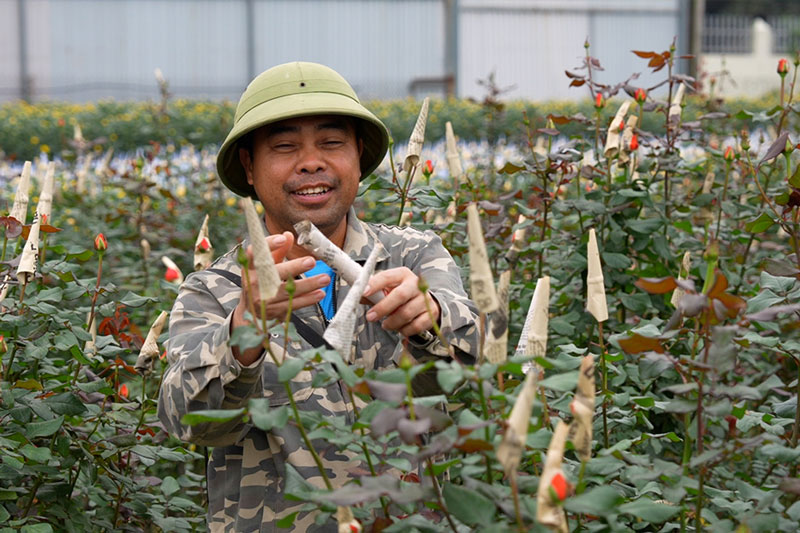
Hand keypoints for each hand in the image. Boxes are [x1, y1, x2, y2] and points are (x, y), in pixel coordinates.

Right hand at [232, 231, 327, 363]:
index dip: (268, 245)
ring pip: (288, 291)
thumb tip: (288, 235)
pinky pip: (293, 304)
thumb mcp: (265, 266)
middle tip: (311, 261)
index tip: (282, 239)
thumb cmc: (260, 283)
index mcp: (250, 267)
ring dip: (308, 284)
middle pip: (275, 273)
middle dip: (294, 267)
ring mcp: (263, 299)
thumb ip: (277, 251)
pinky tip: (320, 293)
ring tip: (324, 278)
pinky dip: (308, 299)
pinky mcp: (273, 311)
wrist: (250, 313)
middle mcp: (254, 282)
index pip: (255, 253)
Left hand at [362, 267, 439, 336]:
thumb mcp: (388, 289)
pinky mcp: (431, 313)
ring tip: (386, 325)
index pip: (387, 276)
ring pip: (406, 313)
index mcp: (403, 274)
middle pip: (400, 295)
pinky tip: (400, 328)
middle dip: (383, 308)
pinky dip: (404, 330)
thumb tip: (356, 297)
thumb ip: (373, 294)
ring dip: (392, 322)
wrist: (425, 301)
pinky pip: (415, 325)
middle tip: (370, 317)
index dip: (374, 284)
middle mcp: (416, 284)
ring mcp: (425, 299)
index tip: (363, 292)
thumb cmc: (400, 294)